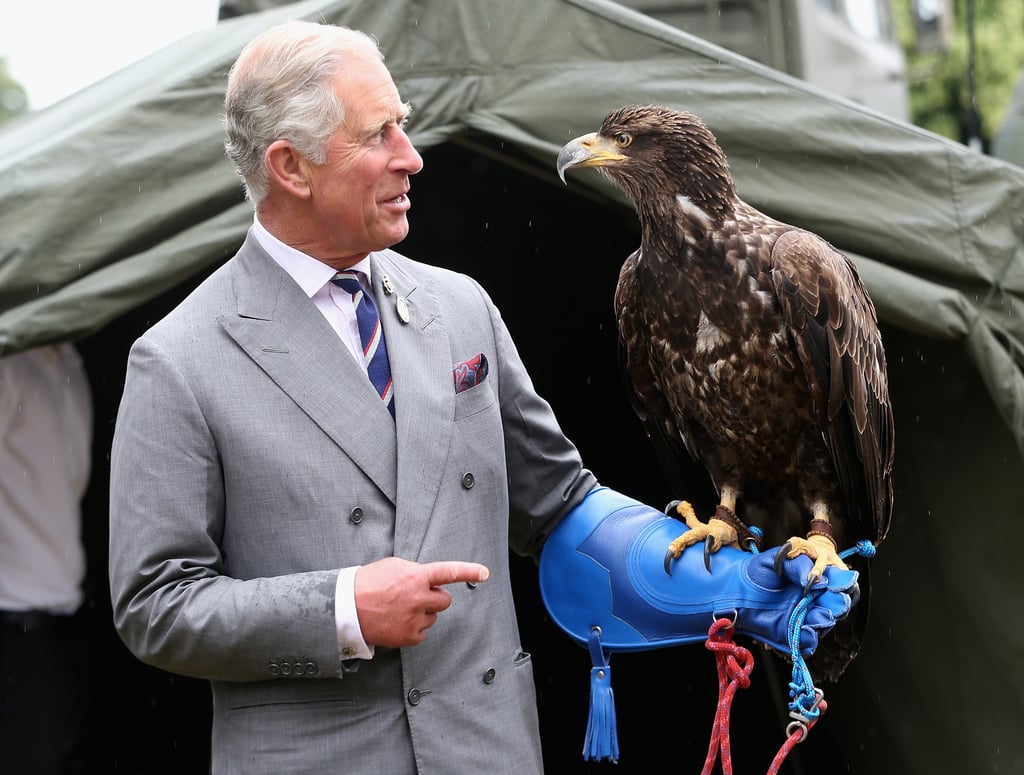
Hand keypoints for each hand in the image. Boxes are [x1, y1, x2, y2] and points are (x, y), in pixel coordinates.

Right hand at [354, 557, 488, 647]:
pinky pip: (422, 633)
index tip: (485, 573)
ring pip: (433, 617)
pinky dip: (413, 629)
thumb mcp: (393, 566)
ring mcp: (415, 619)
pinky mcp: (409, 636)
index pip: (449, 572)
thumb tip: (426, 580)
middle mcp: (420, 598)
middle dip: (434, 599)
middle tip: (416, 597)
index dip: (469, 571)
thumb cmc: (368, 583)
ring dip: (422, 613)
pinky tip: (397, 622)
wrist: (347, 608)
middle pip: (444, 601)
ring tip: (399, 609)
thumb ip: (415, 572)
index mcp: (417, 577)